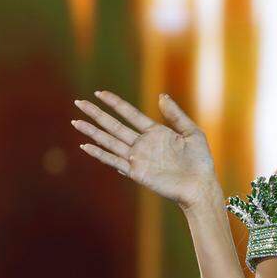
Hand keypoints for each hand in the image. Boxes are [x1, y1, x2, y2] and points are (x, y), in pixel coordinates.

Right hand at [71, 91, 218, 209]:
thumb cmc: (200, 161)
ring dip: (92, 132)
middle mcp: (143, 144)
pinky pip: (114, 160)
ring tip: (76, 122)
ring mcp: (138, 158)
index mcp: (155, 132)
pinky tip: (86, 146)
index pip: (130, 113)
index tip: (99, 93)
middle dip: (96, 114)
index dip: (115, 103)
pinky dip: (100, 154)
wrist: (200, 185)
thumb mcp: (192, 132)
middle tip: (79, 102)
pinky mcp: (136, 172)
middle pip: (114, 125)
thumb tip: (161, 95)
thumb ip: (175, 114)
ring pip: (110, 141)